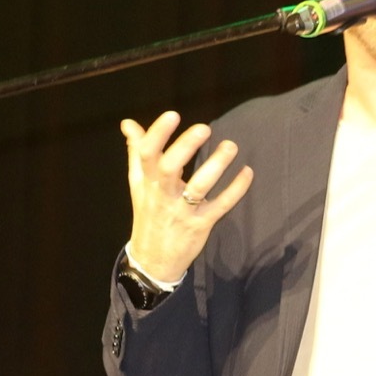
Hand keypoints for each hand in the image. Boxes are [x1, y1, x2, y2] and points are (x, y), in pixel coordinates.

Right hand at [121, 111, 252, 282]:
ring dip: (216, 165)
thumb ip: (136, 152)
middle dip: (185, 147)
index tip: (173, 115)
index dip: (157, 134)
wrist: (152, 261)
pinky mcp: (201, 225)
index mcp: (146, 182)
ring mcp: (182, 211)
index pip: (146, 154)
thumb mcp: (138, 185)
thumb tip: (128, 123)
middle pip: (169, 168)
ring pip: (198, 187)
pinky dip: (236, 189)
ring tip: (231, 146)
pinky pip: (220, 206)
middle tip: (205, 128)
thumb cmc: (148, 215)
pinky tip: (247, 172)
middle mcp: (162, 195)